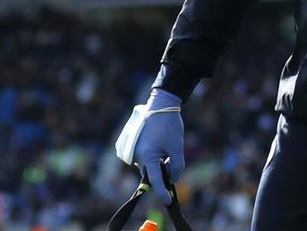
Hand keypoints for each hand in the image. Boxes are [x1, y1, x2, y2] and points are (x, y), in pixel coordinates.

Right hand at [132, 89, 184, 205]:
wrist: (160, 106)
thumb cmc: (169, 126)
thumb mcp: (177, 146)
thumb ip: (176, 164)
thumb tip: (173, 178)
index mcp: (147, 156)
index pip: (155, 180)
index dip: (162, 191)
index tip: (168, 201)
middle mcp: (136, 156)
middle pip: (151, 172)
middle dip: (162, 170)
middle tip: (171, 156)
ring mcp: (131, 151)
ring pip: (147, 164)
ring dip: (157, 161)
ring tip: (164, 142)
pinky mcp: (129, 146)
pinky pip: (142, 157)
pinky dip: (151, 155)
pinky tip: (158, 141)